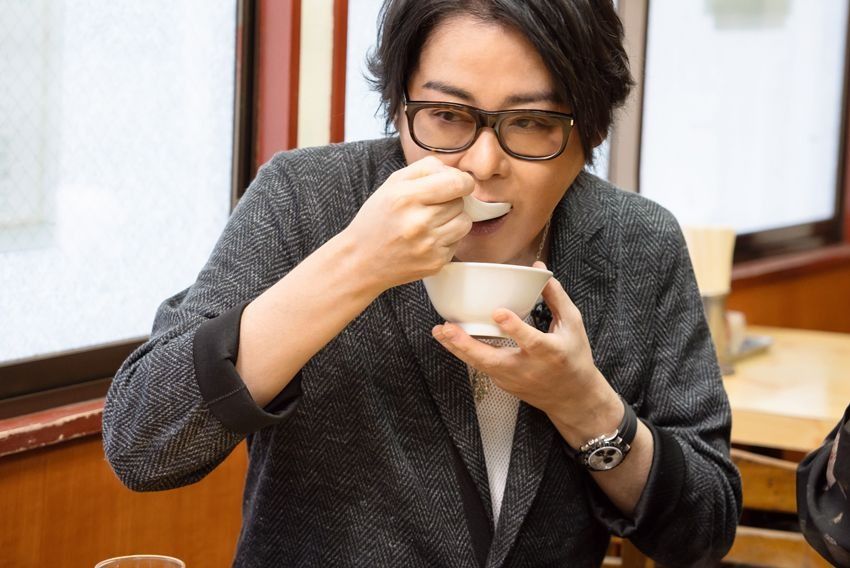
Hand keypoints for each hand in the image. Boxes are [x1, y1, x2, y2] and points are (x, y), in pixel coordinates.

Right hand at [344, 156, 473, 290]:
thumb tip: (455, 172)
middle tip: (431, 207)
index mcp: (406, 197)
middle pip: (460, 202)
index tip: (459, 184)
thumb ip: (424, 168)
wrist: (360, 261)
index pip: (456, 183)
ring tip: (432, 223)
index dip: (463, 181)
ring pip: (464, 223)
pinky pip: (457, 243)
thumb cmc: (377, 219)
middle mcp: (418, 222)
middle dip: (451, 201)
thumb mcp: (392, 184)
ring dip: (453, 220)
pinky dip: (447, 239)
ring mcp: (428, 245)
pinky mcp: (435, 263)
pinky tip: (427, 240)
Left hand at [432, 262, 621, 443]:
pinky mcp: (503, 384)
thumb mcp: (572, 325)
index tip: (498, 312)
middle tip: (446, 327)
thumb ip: (555, 297)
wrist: (572, 398)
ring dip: (457, 348)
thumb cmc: (574, 357)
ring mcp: (512, 380)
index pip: (530, 340)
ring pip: (480, 365)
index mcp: (550, 352)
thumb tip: (538, 268)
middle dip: (466, 344)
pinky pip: (481, 367)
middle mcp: (528, 368)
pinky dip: (466, 353)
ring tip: (439, 331)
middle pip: (491, 359)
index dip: (514, 328)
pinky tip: (451, 339)